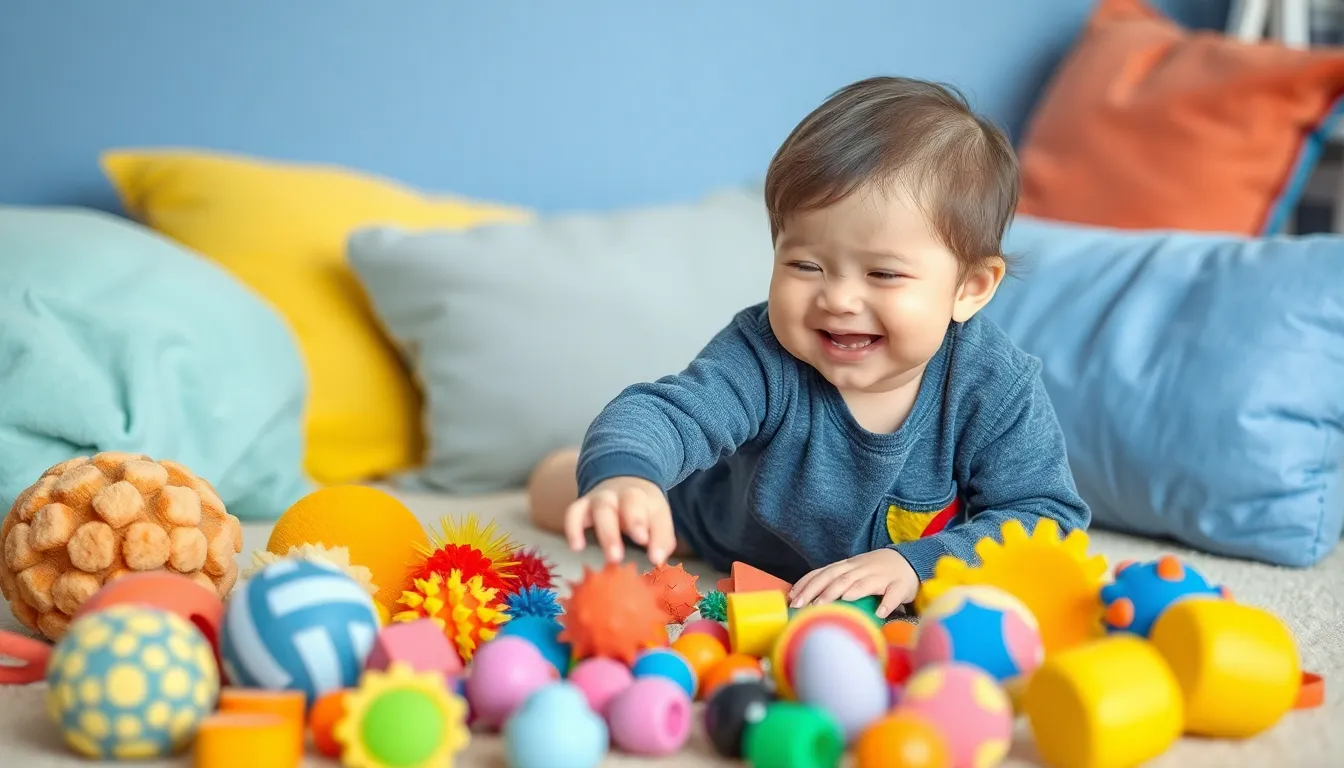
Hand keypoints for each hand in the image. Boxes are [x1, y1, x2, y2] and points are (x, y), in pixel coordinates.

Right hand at [564, 476, 676, 564]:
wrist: (622, 479)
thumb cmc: (642, 510)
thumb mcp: (658, 520)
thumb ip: (661, 540)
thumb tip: (657, 560)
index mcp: (648, 500)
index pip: (656, 514)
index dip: (657, 535)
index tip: (656, 557)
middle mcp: (625, 495)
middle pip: (631, 503)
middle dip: (634, 523)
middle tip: (640, 546)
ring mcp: (602, 498)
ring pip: (603, 507)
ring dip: (608, 532)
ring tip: (613, 557)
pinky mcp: (583, 504)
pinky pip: (574, 512)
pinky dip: (573, 528)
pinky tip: (577, 547)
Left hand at [788, 548, 918, 618]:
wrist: (908, 561)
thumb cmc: (874, 572)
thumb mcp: (852, 572)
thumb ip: (833, 581)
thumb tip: (806, 599)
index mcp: (847, 566)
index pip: (822, 572)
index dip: (807, 585)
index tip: (792, 599)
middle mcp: (860, 569)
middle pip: (837, 577)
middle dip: (819, 591)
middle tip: (805, 606)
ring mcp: (880, 576)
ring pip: (862, 583)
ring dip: (847, 593)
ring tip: (836, 604)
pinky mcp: (899, 585)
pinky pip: (893, 594)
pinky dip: (886, 603)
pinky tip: (879, 613)